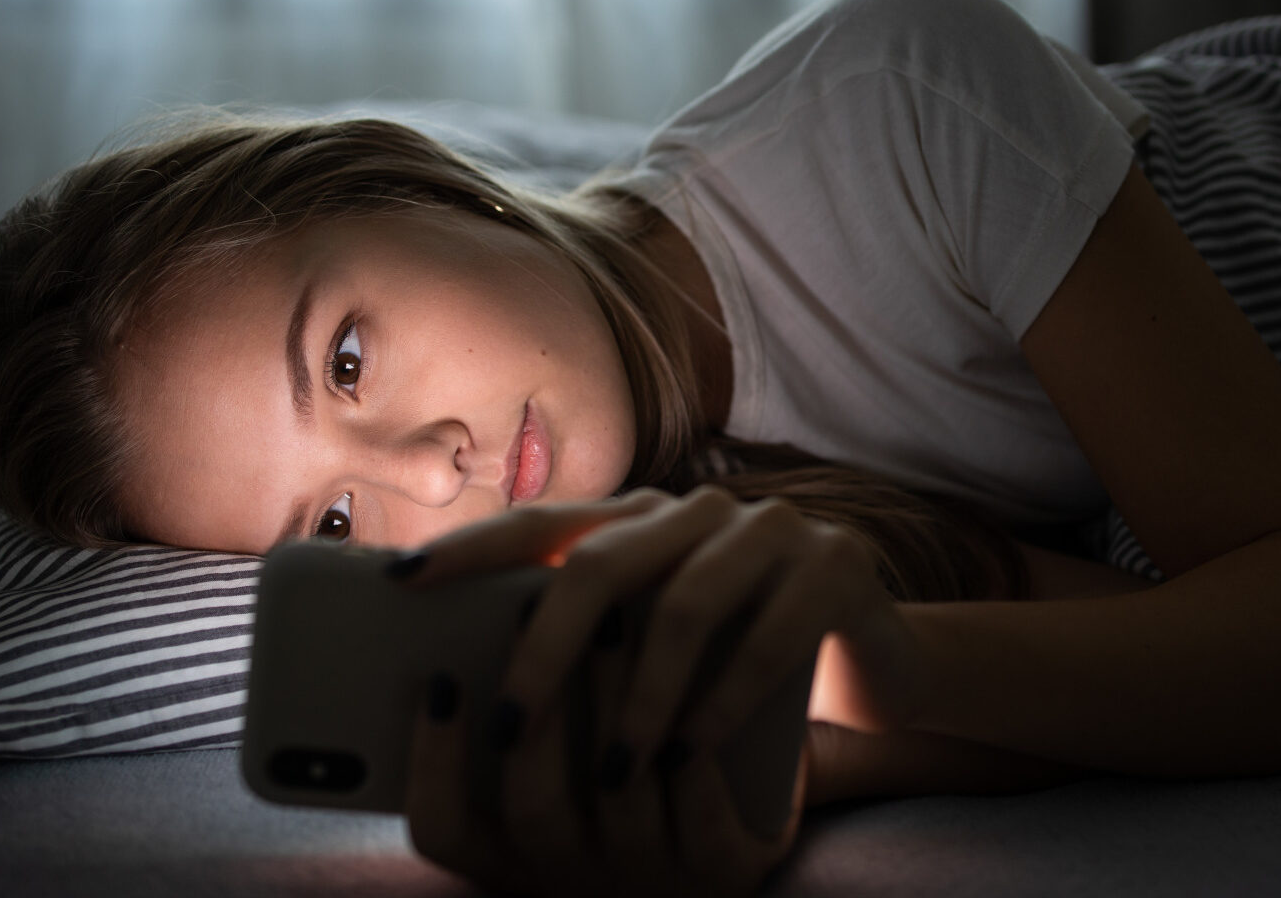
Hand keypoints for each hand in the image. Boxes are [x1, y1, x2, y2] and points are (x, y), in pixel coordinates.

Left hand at [396, 485, 932, 776]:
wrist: (879, 670)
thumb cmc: (743, 673)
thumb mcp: (657, 655)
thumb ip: (590, 649)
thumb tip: (462, 691)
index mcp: (647, 520)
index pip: (544, 522)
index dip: (472, 548)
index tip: (401, 580)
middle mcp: (702, 511)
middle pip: (604, 563)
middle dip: (545, 650)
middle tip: (509, 726)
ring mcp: (773, 531)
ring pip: (685, 604)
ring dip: (638, 697)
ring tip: (612, 769)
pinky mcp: (835, 567)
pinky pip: (767, 637)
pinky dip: (721, 704)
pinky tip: (690, 756)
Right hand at [403, 631, 808, 896]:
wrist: (745, 845)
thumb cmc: (636, 789)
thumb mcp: (567, 770)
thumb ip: (524, 716)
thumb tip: (474, 629)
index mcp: (519, 855)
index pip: (443, 831)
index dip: (433, 764)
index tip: (441, 682)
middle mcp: (576, 878)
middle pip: (532, 806)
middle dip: (536, 707)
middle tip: (530, 611)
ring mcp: (649, 879)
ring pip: (621, 797)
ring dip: (613, 699)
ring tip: (614, 618)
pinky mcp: (723, 875)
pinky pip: (701, 811)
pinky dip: (691, 745)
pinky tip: (696, 683)